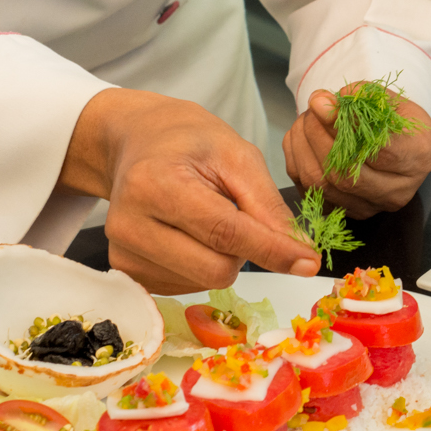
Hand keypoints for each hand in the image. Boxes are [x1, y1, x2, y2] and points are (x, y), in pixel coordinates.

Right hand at [63, 89, 319, 292]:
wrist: (138, 142)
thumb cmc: (190, 143)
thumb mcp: (237, 155)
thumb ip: (268, 206)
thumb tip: (301, 255)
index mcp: (155, 184)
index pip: (224, 232)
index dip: (272, 250)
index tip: (309, 263)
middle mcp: (129, 224)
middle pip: (214, 269)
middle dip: (243, 251)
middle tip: (236, 213)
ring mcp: (121, 253)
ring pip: (202, 282)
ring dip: (221, 257)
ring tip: (205, 216)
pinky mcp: (126, 271)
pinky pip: (185, 287)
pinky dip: (201, 266)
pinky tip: (189, 234)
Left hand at [282, 85, 430, 216]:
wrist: (402, 150)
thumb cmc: (398, 122)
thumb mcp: (390, 101)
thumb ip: (361, 97)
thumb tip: (323, 103)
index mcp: (416, 158)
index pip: (378, 149)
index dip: (343, 126)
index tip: (320, 103)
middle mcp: (396, 191)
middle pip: (346, 174)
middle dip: (317, 136)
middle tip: (311, 108)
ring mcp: (369, 207)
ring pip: (322, 184)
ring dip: (303, 147)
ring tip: (305, 120)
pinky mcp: (345, 212)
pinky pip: (308, 189)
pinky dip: (297, 159)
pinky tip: (301, 137)